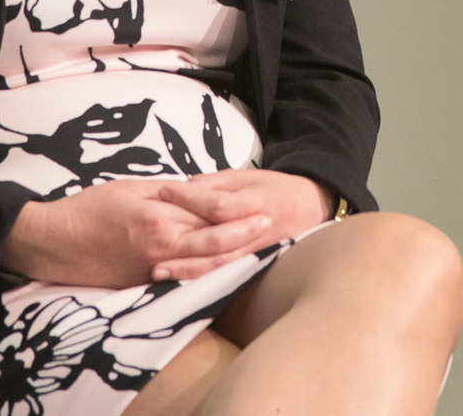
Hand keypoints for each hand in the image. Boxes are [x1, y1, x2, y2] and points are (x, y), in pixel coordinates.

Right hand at [1, 179, 270, 287]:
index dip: (239, 216)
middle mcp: (159, 248)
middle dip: (245, 238)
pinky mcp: (143, 285)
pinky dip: (204, 275)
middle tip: (270, 228)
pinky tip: (222, 270)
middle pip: (213, 246)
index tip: (263, 210)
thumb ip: (170, 192)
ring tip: (258, 251)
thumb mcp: (133, 188)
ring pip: (202, 268)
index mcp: (158, 220)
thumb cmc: (89, 209)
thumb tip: (200, 192)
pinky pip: (182, 280)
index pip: (209, 218)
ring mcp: (152, 271)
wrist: (51, 243)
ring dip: (231, 260)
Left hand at [151, 170, 329, 280]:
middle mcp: (259, 232)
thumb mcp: (246, 177)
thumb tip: (181, 190)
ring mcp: (258, 254)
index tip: (163, 191)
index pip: (219, 204)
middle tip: (151, 243)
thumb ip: (214, 184)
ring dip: (188, 271)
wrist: (310, 208)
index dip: (190, 198)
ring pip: (220, 267)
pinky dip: (202, 282)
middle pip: (218, 243)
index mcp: (257, 203)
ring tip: (158, 272)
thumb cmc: (274, 189)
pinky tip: (180, 285)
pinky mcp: (256, 268)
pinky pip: (227, 278)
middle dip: (183, 245)